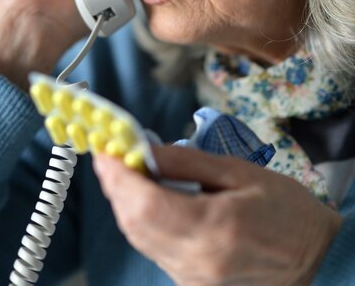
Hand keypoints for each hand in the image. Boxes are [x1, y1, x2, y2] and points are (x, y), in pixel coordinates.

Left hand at [94, 146, 342, 285]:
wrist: (315, 257)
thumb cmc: (285, 208)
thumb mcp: (240, 172)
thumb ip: (188, 161)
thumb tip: (145, 148)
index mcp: (215, 229)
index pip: (146, 204)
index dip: (117, 176)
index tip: (105, 148)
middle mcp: (197, 262)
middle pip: (134, 224)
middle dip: (114, 186)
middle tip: (111, 154)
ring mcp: (192, 280)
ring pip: (139, 238)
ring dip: (124, 203)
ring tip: (124, 170)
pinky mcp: (191, 285)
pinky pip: (153, 249)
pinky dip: (141, 220)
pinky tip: (145, 197)